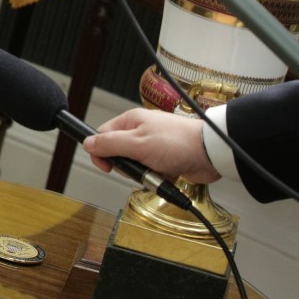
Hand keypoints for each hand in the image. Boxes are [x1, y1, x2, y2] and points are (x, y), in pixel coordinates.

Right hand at [82, 108, 219, 183]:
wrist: (210, 153)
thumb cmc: (177, 142)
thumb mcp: (137, 144)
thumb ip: (110, 144)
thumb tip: (88, 143)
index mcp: (131, 121)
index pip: (103, 136)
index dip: (102, 153)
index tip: (108, 165)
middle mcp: (141, 132)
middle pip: (119, 154)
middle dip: (129, 167)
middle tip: (141, 166)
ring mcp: (154, 146)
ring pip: (137, 167)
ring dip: (146, 173)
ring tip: (159, 170)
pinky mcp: (166, 159)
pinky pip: (153, 173)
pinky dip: (159, 177)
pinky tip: (168, 174)